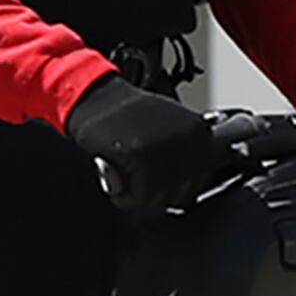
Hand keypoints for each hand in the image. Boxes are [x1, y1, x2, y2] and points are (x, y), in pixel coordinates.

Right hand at [63, 74, 232, 214]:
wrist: (95, 96)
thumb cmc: (129, 113)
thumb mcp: (172, 125)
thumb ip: (191, 151)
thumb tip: (199, 184)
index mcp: (200, 132)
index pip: (200, 182)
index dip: (175, 185)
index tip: (157, 173)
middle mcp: (189, 139)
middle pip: (181, 194)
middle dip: (157, 190)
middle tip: (138, 167)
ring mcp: (165, 147)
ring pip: (159, 199)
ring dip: (137, 191)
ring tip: (127, 166)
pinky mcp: (139, 155)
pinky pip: (137, 196)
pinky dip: (122, 191)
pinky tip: (116, 169)